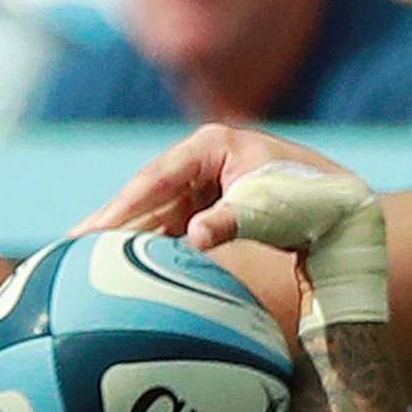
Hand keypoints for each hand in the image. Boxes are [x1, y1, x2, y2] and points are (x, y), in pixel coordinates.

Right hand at [73, 125, 355, 248]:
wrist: (343, 211)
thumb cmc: (308, 201)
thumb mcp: (266, 209)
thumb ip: (228, 221)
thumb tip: (192, 238)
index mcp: (210, 145)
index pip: (155, 178)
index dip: (122, 207)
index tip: (91, 232)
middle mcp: (202, 160)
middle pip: (146, 194)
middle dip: (110, 221)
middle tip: (69, 247)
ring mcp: (205, 182)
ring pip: (156, 212)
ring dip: (126, 236)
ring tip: (84, 261)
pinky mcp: (211, 205)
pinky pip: (172, 227)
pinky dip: (151, 245)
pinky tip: (125, 267)